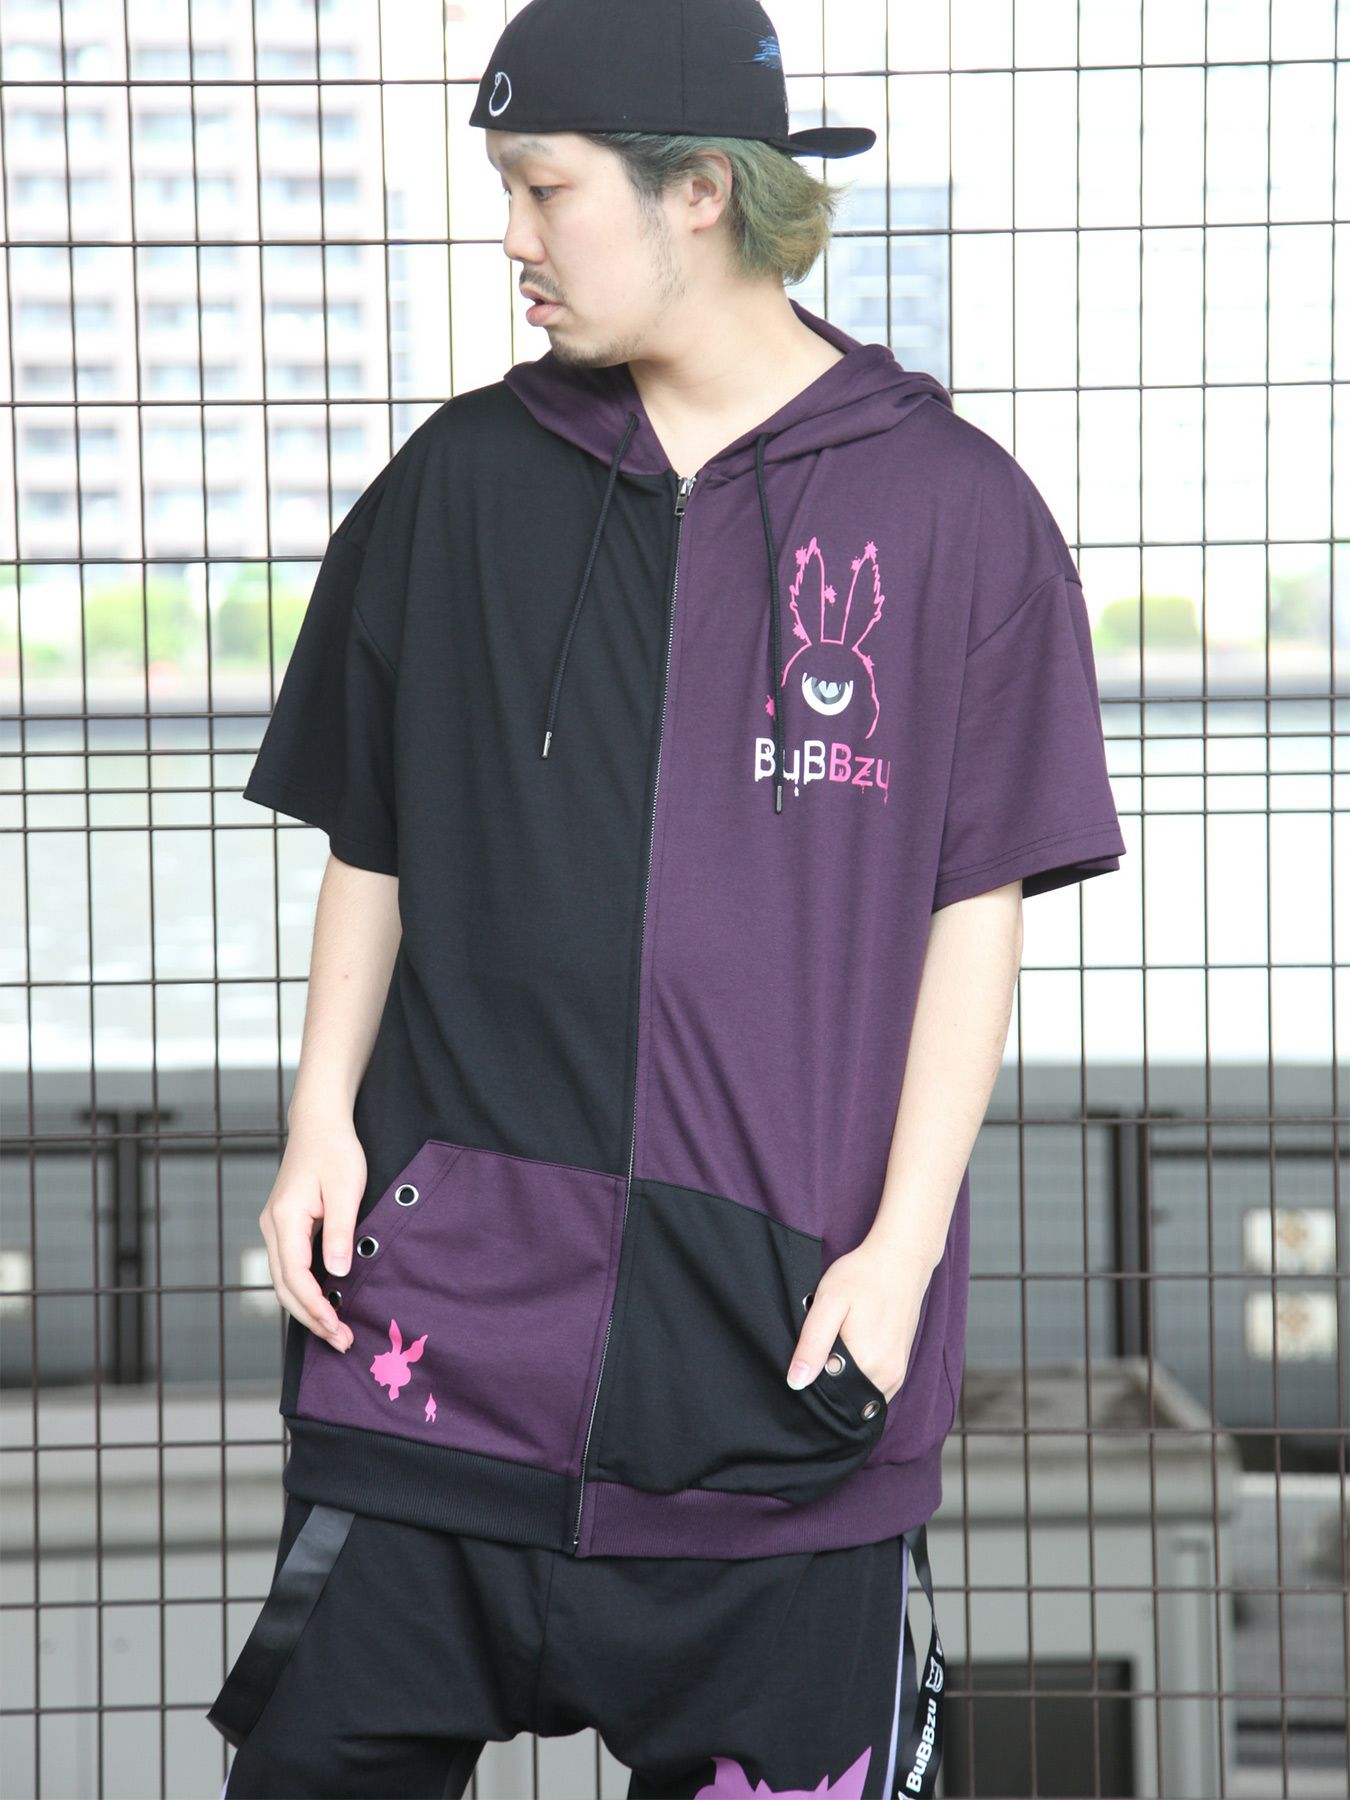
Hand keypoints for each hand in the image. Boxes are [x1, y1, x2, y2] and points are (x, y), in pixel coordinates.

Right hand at [257, 1113, 366, 1354]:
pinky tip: (325, 1303)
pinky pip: (290, 1268)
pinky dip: (304, 1291)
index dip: (315, 1307)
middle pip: (284, 1287)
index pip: (295, 1277)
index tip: (337, 1327)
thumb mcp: (345, 1189)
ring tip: (335, 1331)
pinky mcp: (285, 1227)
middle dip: (311, 1318)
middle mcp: (272, 1227)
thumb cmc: (335, 1150)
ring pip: (284, 1281)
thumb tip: (337, 1274)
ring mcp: (275, 1228)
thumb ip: (339, 1231)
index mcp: (285, 1219)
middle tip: (341, 1341)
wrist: (319, 1124)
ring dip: (307, 1308)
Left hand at [785, 1237, 929, 1403]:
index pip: (826, 1393)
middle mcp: (887, 1376)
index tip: (807, 1353)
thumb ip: (812, 1344)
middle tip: (823, 1344)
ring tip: (837, 1344)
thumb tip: (796, 1382)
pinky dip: (857, 1378)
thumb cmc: (863, 1276)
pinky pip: (872, 1388)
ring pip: (858, 1395)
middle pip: (843, 1397)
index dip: (810, 1378)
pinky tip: (851, 1349)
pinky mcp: (900, 1369)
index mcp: (866, 1363)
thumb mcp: (829, 1302)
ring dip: (843, 1379)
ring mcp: (896, 1375)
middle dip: (826, 1380)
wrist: (900, 1260)